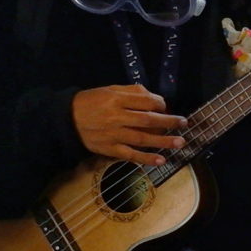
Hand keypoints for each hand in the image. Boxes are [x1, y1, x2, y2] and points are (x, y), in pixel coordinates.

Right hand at [72, 83, 186, 163]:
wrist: (67, 119)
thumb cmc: (91, 102)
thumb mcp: (109, 90)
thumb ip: (131, 92)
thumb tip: (154, 98)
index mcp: (116, 99)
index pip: (145, 101)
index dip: (160, 104)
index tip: (166, 107)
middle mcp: (116, 117)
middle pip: (148, 120)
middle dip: (168, 122)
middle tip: (184, 123)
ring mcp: (113, 135)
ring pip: (142, 139)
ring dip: (163, 141)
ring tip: (179, 142)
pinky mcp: (109, 149)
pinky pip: (131, 155)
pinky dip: (146, 158)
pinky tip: (161, 160)